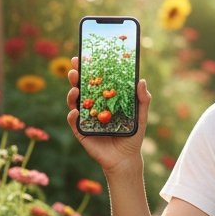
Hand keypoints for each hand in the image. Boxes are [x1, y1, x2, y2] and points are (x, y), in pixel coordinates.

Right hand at [66, 56, 149, 174]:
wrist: (126, 159)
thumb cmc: (132, 136)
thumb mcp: (140, 116)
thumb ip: (143, 100)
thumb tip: (142, 80)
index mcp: (104, 99)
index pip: (94, 80)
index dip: (88, 68)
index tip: (84, 56)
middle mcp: (92, 107)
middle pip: (80, 87)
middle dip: (75, 76)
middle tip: (75, 68)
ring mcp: (84, 118)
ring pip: (73, 102)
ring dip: (71, 94)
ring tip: (75, 89)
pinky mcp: (80, 132)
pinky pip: (73, 122)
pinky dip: (73, 116)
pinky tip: (76, 111)